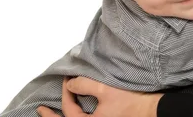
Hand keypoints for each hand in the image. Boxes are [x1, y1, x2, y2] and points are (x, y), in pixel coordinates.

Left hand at [36, 77, 160, 116]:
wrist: (151, 110)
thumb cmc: (130, 102)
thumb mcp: (106, 90)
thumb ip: (85, 86)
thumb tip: (70, 84)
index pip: (69, 108)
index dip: (66, 92)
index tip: (67, 79)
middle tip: (41, 109)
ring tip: (54, 114)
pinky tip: (77, 113)